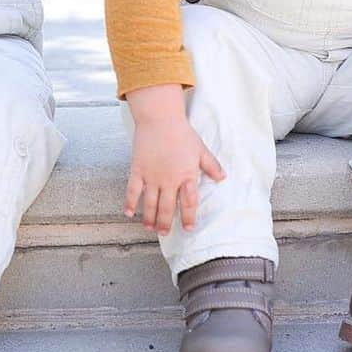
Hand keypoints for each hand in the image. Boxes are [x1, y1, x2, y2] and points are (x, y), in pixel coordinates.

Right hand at [124, 116, 224, 234]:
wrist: (160, 118)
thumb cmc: (181, 133)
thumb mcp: (200, 149)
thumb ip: (211, 165)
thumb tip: (222, 177)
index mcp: (186, 176)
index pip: (189, 203)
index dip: (189, 217)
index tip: (189, 228)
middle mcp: (169, 180)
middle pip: (167, 208)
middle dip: (166, 223)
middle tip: (164, 233)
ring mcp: (152, 176)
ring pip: (150, 204)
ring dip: (150, 218)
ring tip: (150, 228)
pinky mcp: (138, 170)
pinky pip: (133, 191)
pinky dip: (130, 203)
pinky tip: (129, 213)